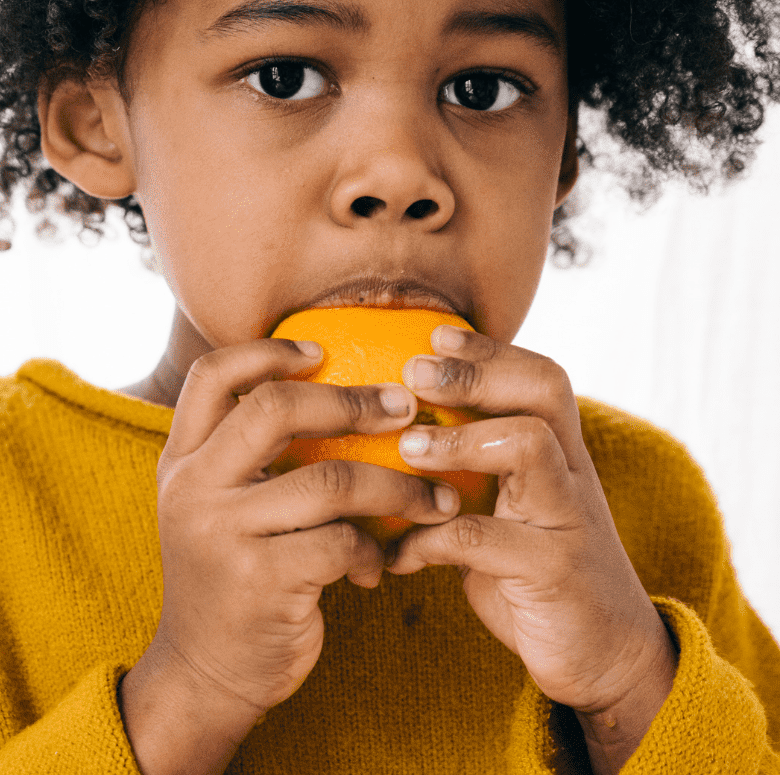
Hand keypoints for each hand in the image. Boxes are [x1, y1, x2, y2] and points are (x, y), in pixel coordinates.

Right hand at [143, 338, 460, 724]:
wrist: (203, 675)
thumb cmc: (227, 577)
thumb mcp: (211, 507)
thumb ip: (242, 456)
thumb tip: (326, 393)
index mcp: (181, 460)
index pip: (212, 375)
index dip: (267, 352)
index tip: (322, 351)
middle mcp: (193, 488)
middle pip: (273, 409)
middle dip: (350, 401)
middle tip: (403, 406)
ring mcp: (223, 534)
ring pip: (328, 481)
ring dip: (394, 487)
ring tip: (431, 497)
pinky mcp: (262, 582)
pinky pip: (341, 544)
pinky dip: (374, 550)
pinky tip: (380, 564)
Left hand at [385, 325, 677, 770]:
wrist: (605, 655)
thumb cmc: (533, 567)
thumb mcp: (507, 507)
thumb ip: (471, 467)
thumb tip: (386, 427)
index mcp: (560, 452)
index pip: (539, 376)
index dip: (489, 351)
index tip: (432, 334)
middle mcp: (572, 474)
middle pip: (542, 393)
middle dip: (475, 375)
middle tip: (412, 373)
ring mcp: (569, 519)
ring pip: (528, 446)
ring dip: (458, 440)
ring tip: (406, 450)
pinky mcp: (555, 573)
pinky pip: (488, 540)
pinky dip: (430, 540)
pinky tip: (396, 553)